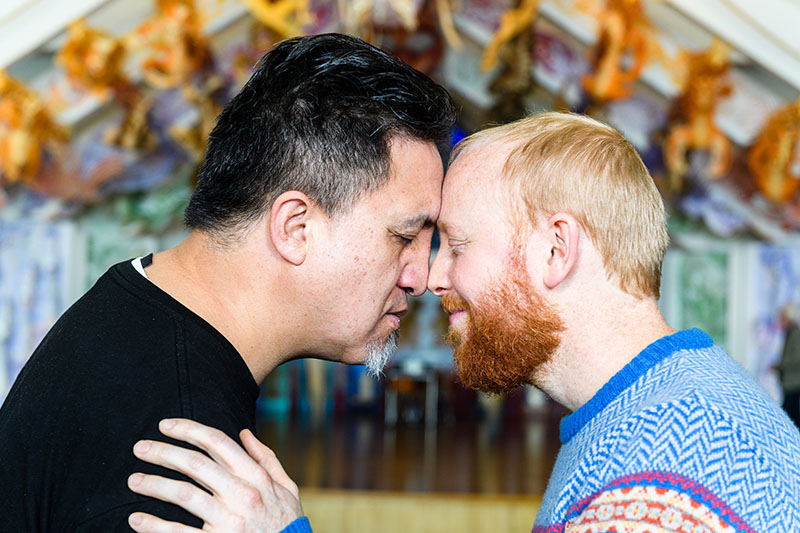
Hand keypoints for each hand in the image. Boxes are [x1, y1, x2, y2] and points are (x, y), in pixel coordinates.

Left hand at [127, 418, 302, 531]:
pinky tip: (136, 518)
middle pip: (195, 464)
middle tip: (140, 448)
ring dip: (154, 485)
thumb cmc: (287, 523)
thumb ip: (266, 459)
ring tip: (134, 480)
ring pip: (183, 495)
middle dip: (164, 452)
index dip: (189, 430)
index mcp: (257, 477)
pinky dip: (154, 525)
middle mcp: (242, 495)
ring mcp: (229, 521)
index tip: (166, 425)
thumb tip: (245, 433)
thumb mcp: (287, 488)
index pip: (218, 443)